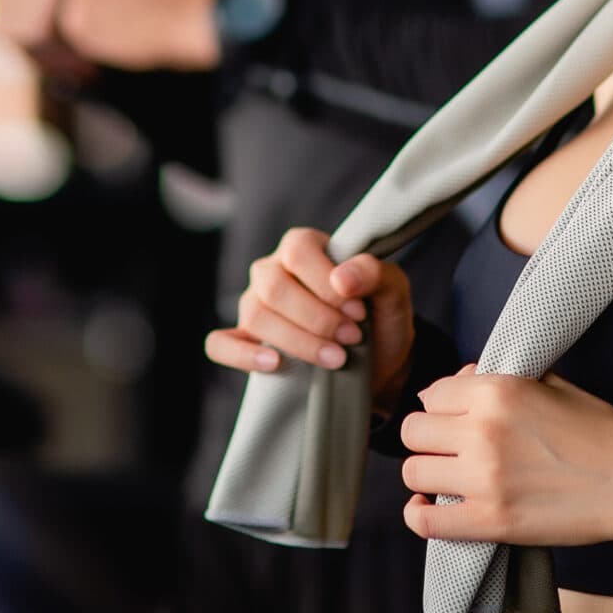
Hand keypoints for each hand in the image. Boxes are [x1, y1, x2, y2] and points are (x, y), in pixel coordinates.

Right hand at [205, 226, 413, 401]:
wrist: (379, 364)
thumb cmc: (380, 318)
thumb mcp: (393, 291)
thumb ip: (374, 273)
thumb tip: (342, 278)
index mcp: (302, 247)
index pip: (298, 250)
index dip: (326, 283)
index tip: (359, 312)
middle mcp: (271, 271)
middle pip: (274, 286)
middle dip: (317, 318)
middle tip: (352, 338)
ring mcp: (253, 305)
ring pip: (254, 314)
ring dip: (297, 340)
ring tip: (335, 358)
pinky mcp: (244, 340)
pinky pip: (220, 342)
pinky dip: (243, 354)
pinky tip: (274, 364)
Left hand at [398, 367, 612, 548]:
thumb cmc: (600, 434)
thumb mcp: (552, 385)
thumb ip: (502, 378)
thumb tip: (462, 379)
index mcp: (498, 391)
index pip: (432, 393)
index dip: (442, 407)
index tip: (454, 420)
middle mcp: (483, 431)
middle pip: (413, 432)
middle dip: (429, 439)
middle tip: (449, 450)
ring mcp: (484, 479)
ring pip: (413, 473)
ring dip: (427, 476)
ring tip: (448, 479)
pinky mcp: (491, 521)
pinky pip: (425, 522)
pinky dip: (420, 516)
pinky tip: (432, 508)